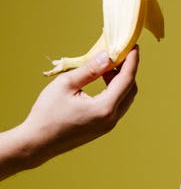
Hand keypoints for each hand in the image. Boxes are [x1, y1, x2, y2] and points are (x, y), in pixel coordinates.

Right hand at [9, 48, 138, 172]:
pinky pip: (116, 106)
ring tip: (106, 65)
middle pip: (130, 89)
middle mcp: (111, 119)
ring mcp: (108, 126)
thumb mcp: (66, 85)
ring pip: (125, 98)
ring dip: (120, 80)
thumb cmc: (47, 113)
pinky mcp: (102, 128)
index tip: (134, 46)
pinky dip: (114, 91)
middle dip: (127, 70)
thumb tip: (107, 56)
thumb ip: (89, 70)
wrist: (37, 142)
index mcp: (104, 108)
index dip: (132, 61)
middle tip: (118, 53)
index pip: (127, 80)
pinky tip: (102, 80)